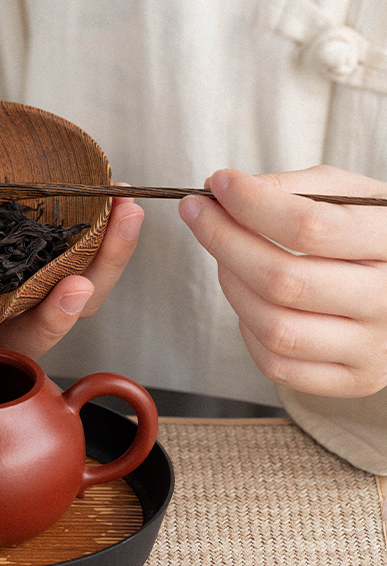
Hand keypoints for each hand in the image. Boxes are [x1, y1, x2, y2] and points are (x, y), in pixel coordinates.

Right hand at [0, 109, 143, 357]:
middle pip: (16, 333)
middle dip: (48, 320)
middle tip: (71, 289)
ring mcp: (22, 282)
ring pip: (64, 303)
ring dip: (99, 272)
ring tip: (122, 222)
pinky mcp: (55, 256)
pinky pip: (89, 263)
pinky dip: (110, 240)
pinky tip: (123, 202)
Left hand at [178, 165, 386, 397]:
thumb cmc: (367, 236)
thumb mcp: (348, 197)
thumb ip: (289, 188)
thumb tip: (222, 190)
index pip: (312, 227)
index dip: (253, 205)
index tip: (219, 184)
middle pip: (284, 280)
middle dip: (224, 241)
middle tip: (196, 213)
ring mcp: (372, 348)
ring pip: (274, 327)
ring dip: (231, 285)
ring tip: (222, 255)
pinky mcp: (351, 380)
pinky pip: (277, 364)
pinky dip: (248, 329)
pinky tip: (249, 299)